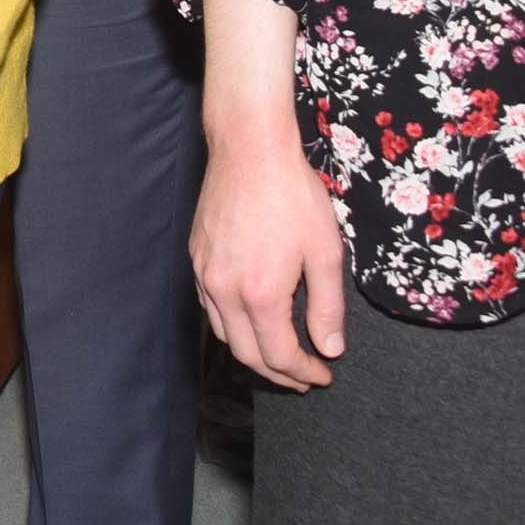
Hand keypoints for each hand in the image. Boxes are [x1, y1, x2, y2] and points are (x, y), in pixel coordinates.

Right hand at [193, 116, 345, 389]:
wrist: (249, 148)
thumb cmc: (292, 194)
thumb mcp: (324, 251)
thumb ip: (327, 306)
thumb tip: (329, 348)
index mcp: (259, 293)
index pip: (279, 355)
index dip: (305, 373)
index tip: (324, 375)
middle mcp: (224, 289)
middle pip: (246, 354)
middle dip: (278, 373)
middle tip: (304, 376)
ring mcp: (204, 273)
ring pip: (223, 333)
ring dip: (252, 352)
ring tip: (279, 353)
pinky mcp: (196, 256)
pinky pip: (210, 306)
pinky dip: (231, 324)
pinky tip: (250, 317)